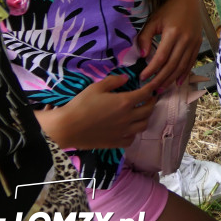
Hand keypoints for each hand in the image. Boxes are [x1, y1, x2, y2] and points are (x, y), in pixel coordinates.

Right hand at [38, 73, 156, 149]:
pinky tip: (129, 129)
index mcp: (125, 102)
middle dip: (151, 102)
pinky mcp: (116, 142)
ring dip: (145, 118)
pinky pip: (131, 139)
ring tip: (141, 113)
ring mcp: (123, 131)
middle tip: (149, 98)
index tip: (153, 85)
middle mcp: (128, 117)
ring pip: (143, 125)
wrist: (67, 128)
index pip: (145, 94)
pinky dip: (134, 133)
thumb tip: (126, 78)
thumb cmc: (80, 105)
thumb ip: (113, 81)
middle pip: (149, 110)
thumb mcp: (96, 88)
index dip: (151, 88)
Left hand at [137, 0, 204, 90]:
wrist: (188, 0)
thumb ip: (145, 37)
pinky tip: (178, 82)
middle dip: (161, 79)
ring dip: (172, 79)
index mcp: (173, 33)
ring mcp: (194, 42)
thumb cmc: (167, 10)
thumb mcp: (153, 20)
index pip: (161, 57)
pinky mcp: (198, 44)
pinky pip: (191, 62)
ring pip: (182, 66)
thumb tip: (142, 55)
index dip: (152, 69)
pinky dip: (185, 73)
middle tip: (151, 89)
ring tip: (162, 89)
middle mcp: (185, 39)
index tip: (142, 77)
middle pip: (172, 65)